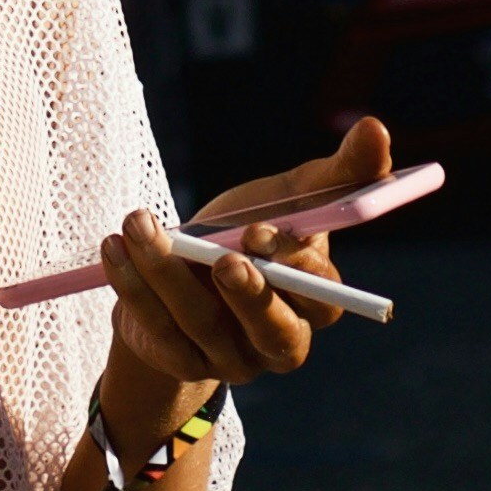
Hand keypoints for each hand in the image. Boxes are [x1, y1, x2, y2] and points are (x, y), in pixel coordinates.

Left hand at [98, 117, 395, 393]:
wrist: (183, 272)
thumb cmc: (248, 229)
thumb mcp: (289, 198)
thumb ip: (338, 171)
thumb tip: (376, 127)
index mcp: (317, 303)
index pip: (321, 296)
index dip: (295, 267)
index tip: (261, 230)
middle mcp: (281, 342)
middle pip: (275, 332)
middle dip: (249, 295)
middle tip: (221, 258)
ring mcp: (232, 361)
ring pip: (203, 324)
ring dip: (165, 272)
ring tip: (136, 222)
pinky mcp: (183, 364)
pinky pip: (158, 331)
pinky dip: (133, 286)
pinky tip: (114, 248)